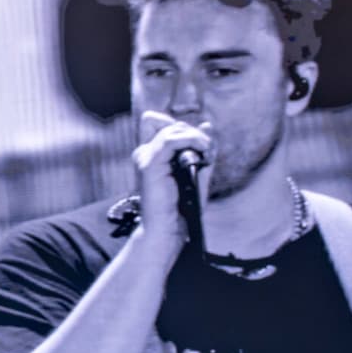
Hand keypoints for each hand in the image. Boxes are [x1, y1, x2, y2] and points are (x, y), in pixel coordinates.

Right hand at [132, 110, 212, 245]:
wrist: (168, 230)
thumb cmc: (181, 208)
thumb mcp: (196, 171)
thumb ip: (201, 148)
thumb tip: (207, 124)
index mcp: (150, 155)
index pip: (157, 122)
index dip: (179, 126)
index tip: (198, 144)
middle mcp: (144, 153)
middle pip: (166, 122)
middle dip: (191, 132)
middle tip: (207, 150)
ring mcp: (145, 157)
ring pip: (171, 128)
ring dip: (195, 136)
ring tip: (207, 151)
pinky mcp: (149, 165)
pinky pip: (171, 139)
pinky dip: (191, 140)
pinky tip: (203, 151)